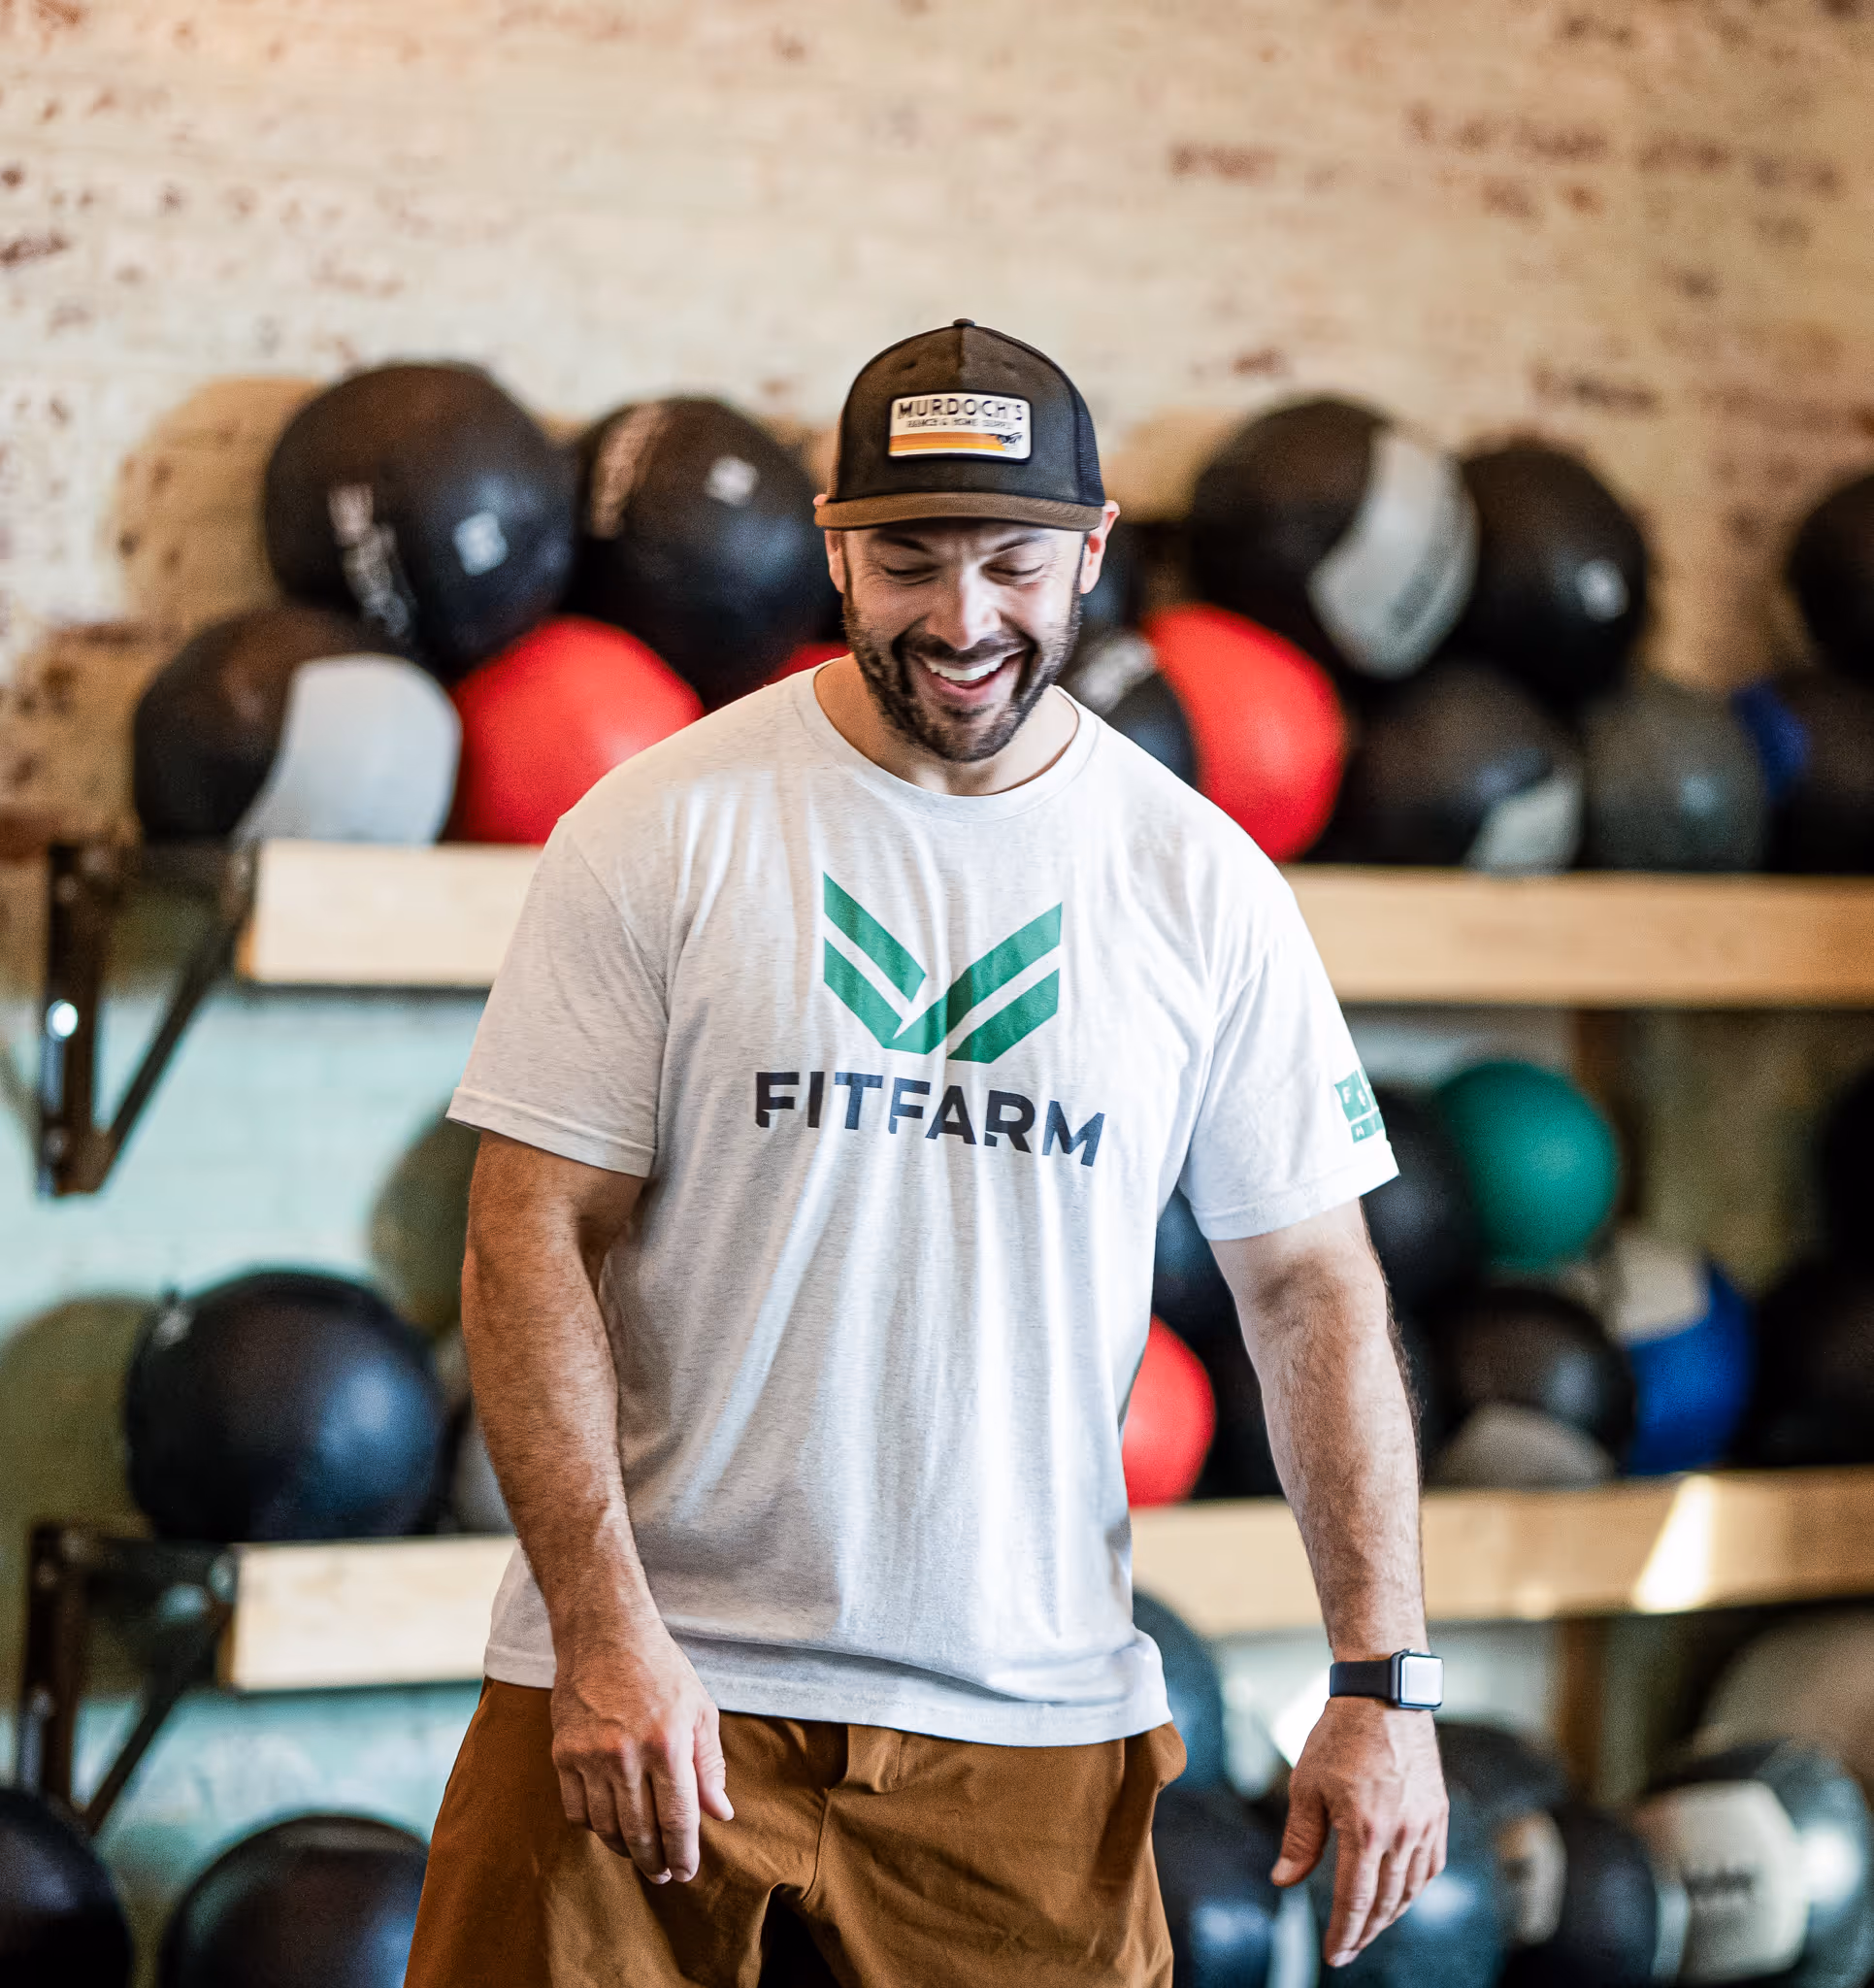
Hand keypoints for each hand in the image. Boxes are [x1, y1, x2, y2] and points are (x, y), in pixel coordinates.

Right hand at [549, 1599, 732, 1884]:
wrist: (606, 1633)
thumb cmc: (661, 1669)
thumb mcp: (700, 1709)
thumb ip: (710, 1764)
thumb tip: (720, 1813)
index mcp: (667, 1743)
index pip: (678, 1818)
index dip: (683, 1853)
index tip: (686, 1872)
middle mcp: (627, 1754)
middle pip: (641, 1831)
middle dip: (655, 1862)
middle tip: (663, 1875)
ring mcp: (590, 1755)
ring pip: (607, 1827)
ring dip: (626, 1849)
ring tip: (640, 1854)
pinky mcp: (563, 1753)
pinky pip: (576, 1810)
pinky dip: (594, 1827)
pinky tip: (609, 1826)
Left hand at [1270, 1695, 1447, 1967]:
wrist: (1383, 1695)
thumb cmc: (1338, 1736)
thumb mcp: (1306, 1785)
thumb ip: (1299, 1839)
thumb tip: (1283, 1881)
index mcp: (1364, 1829)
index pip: (1355, 1900)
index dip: (1344, 1934)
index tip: (1334, 1956)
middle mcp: (1401, 1833)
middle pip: (1385, 1903)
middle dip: (1365, 1932)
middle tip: (1349, 1950)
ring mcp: (1425, 1824)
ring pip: (1411, 1889)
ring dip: (1390, 1915)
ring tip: (1369, 1928)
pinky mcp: (1438, 1812)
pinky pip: (1430, 1865)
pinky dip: (1414, 1888)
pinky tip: (1400, 1894)